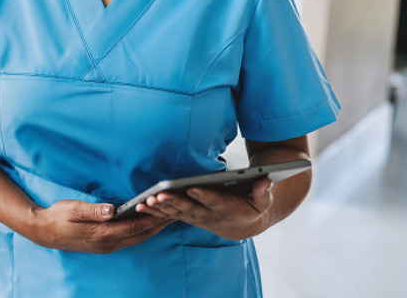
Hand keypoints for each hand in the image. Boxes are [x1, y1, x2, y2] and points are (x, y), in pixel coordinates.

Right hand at [27, 199, 173, 253]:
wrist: (43, 231)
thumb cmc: (58, 216)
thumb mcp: (73, 208)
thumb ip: (94, 210)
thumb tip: (112, 209)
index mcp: (101, 233)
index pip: (133, 226)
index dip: (152, 219)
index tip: (167, 210)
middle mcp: (107, 243)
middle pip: (139, 235)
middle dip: (158, 224)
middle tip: (176, 213)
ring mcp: (106, 246)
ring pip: (136, 238)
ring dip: (152, 229)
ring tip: (167, 218)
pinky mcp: (104, 244)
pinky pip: (128, 239)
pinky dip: (141, 231)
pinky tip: (147, 224)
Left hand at [135, 178, 273, 240]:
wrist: (243, 225)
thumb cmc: (253, 207)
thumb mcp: (263, 200)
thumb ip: (262, 191)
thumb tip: (266, 181)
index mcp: (227, 208)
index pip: (214, 201)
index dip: (203, 196)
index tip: (192, 188)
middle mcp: (209, 215)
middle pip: (189, 208)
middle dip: (173, 202)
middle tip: (159, 196)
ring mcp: (196, 217)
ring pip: (176, 213)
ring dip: (160, 208)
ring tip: (145, 202)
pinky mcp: (187, 217)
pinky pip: (169, 216)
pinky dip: (155, 212)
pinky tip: (140, 207)